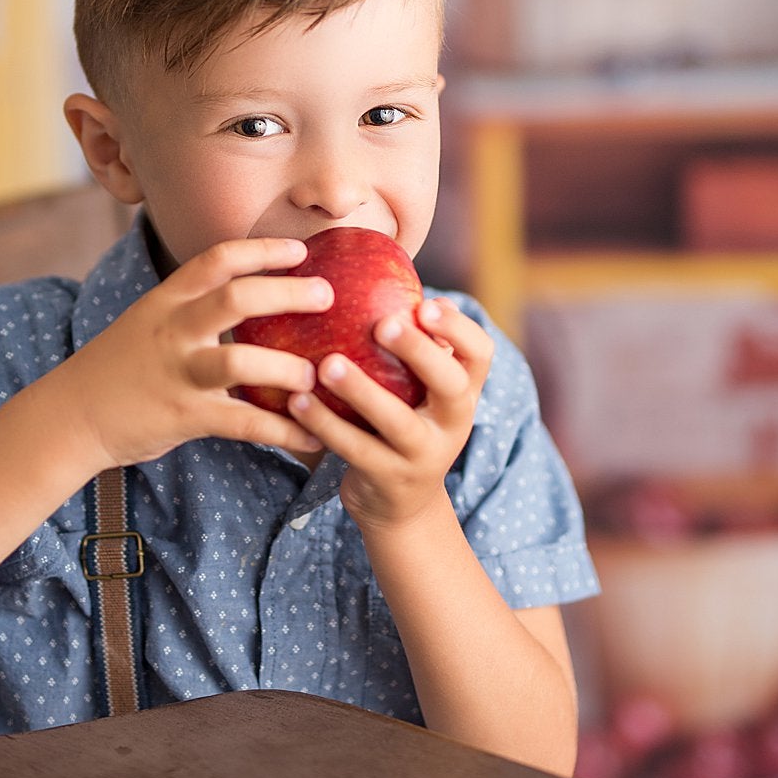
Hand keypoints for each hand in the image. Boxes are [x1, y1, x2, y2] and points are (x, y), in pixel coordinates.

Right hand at [57, 238, 332, 468]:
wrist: (71, 414)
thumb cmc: (119, 367)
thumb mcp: (149, 321)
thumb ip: (191, 308)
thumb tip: (249, 299)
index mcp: (167, 300)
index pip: (218, 260)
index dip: (262, 250)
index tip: (301, 250)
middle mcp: (174, 330)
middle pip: (236, 298)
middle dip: (287, 293)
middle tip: (327, 295)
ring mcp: (179, 372)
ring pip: (240, 361)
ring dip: (286, 367)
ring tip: (316, 374)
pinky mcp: (185, 415)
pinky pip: (243, 422)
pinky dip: (283, 430)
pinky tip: (312, 436)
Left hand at [285, 298, 493, 532]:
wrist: (401, 505)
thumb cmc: (401, 422)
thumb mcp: (418, 389)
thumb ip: (409, 345)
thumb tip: (372, 272)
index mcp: (463, 390)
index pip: (480, 354)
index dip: (459, 329)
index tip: (428, 304)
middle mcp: (454, 422)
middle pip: (450, 384)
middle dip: (420, 352)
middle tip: (384, 324)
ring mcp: (424, 454)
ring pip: (398, 421)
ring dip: (362, 390)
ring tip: (328, 363)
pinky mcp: (390, 480)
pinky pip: (356, 450)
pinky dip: (326, 424)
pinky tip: (297, 401)